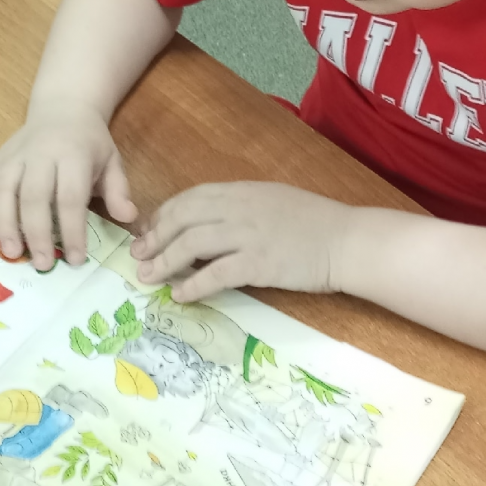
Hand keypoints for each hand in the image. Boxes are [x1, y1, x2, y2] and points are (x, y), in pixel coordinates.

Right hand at [0, 105, 136, 268]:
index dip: (72, 230)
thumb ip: (118, 190)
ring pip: (2, 189)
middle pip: (33, 195)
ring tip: (11, 252)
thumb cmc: (89, 142)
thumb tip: (128, 217)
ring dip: (3, 223)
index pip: (70, 196)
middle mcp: (40, 153)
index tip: (75, 259)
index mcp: (73, 154)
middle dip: (36, 233)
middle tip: (41, 264)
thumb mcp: (111, 160)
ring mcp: (14, 155)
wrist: (63, 107)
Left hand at [129, 181, 356, 302]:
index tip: (149, 231)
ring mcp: (248, 234)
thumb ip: (241, 207)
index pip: (190, 198)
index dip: (164, 215)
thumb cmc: (315, 222)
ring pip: (192, 243)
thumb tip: (209, 222)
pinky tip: (180, 294)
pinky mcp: (259, 263)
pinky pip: (215, 273)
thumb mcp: (272, 200)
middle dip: (155, 237)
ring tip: (147, 276)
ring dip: (164, 261)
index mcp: (242, 190)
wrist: (347, 241)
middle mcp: (240, 207)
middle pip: (183, 217)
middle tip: (138, 255)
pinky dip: (193, 284)